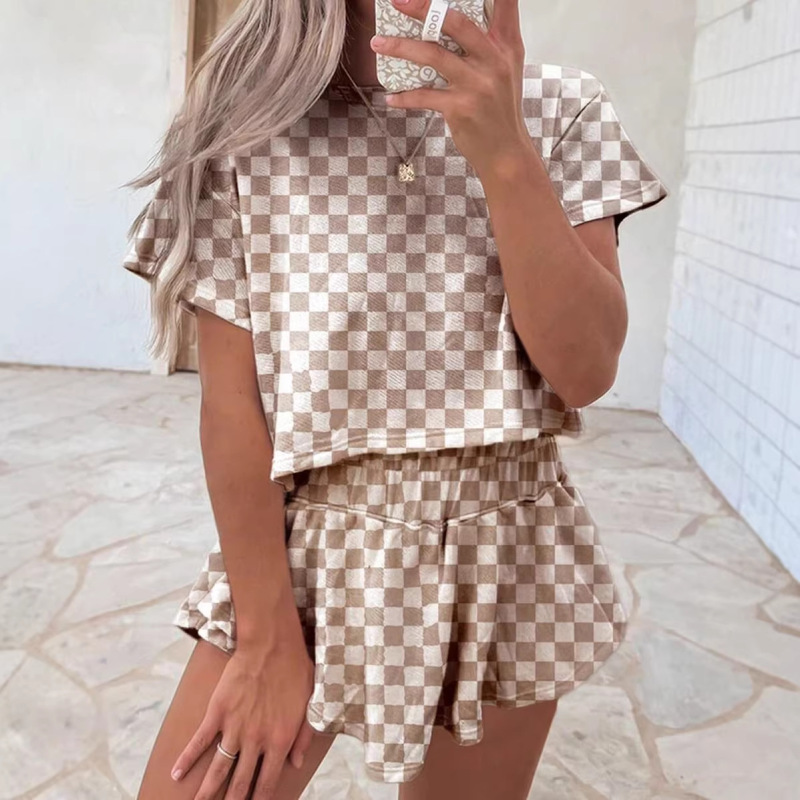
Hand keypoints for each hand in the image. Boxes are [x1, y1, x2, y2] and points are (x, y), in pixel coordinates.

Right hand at [170, 623, 314, 798]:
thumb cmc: (295, 670)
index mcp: (279, 741)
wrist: (271, 644)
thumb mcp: (310, 703)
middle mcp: (256, 740)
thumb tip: (296, 762)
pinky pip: (199, 741)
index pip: (266, 783)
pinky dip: (187, 759)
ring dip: (206, 792)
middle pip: (239, 783)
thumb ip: (304, 736)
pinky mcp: (217, 712)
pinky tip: (176, 774)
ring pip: (218, 769)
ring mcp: (234, 728)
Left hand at [370, 0, 532, 177]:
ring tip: (378, 43)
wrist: (505, 152)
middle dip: (423, 8)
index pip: (504, 4)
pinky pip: (424, 96)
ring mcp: (476, 84)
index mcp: (506, 46)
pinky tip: (390, 97)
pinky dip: (404, 96)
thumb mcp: (507, 70)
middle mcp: (493, 61)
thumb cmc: (501, 110)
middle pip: (456, 22)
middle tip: (398, 2)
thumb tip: (456, 21)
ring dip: (400, 47)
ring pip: (432, 55)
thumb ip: (490, 43)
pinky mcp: (460, 108)